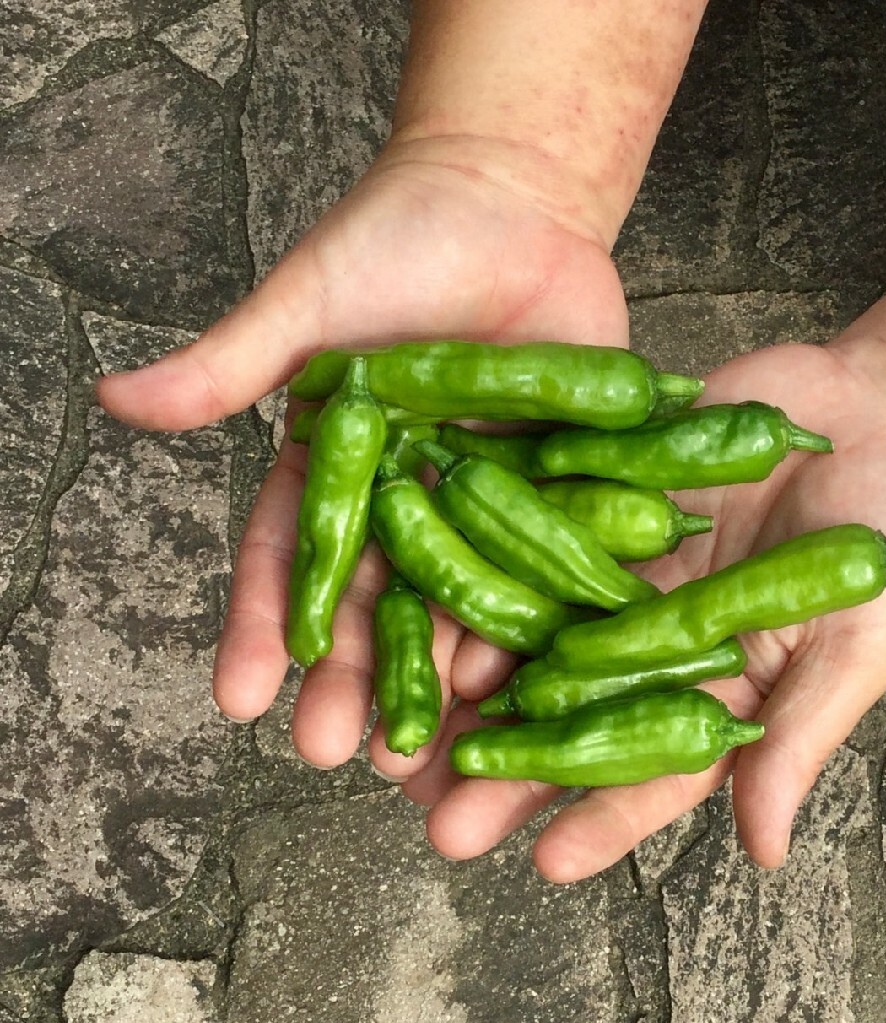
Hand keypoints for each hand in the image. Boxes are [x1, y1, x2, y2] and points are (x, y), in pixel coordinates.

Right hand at [96, 136, 629, 765]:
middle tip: (332, 755)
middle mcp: (412, 500)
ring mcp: (490, 502)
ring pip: (465, 600)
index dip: (266, 626)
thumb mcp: (310, 302)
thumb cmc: (398, 240)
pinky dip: (545, 616)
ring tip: (431, 748)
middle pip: (380, 601)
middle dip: (354, 678)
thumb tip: (116, 398)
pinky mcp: (567, 486)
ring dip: (446, 675)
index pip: (296, 558)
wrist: (513, 201)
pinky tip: (528, 679)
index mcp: (342, 469)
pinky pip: (556, 560)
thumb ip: (232, 361)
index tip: (238, 698)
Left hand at [405, 341, 885, 879]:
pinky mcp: (600, 497)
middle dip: (509, 770)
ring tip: (410, 727)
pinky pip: (537, 533)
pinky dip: (487, 565)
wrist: (881, 414)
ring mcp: (620, 569)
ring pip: (535, 632)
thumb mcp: (856, 638)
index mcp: (716, 685)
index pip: (653, 768)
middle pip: (572, 714)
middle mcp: (653, 636)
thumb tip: (763, 849)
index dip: (602, 817)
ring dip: (475, 680)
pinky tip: (431, 597)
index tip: (545, 862)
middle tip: (442, 822)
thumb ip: (800, 734)